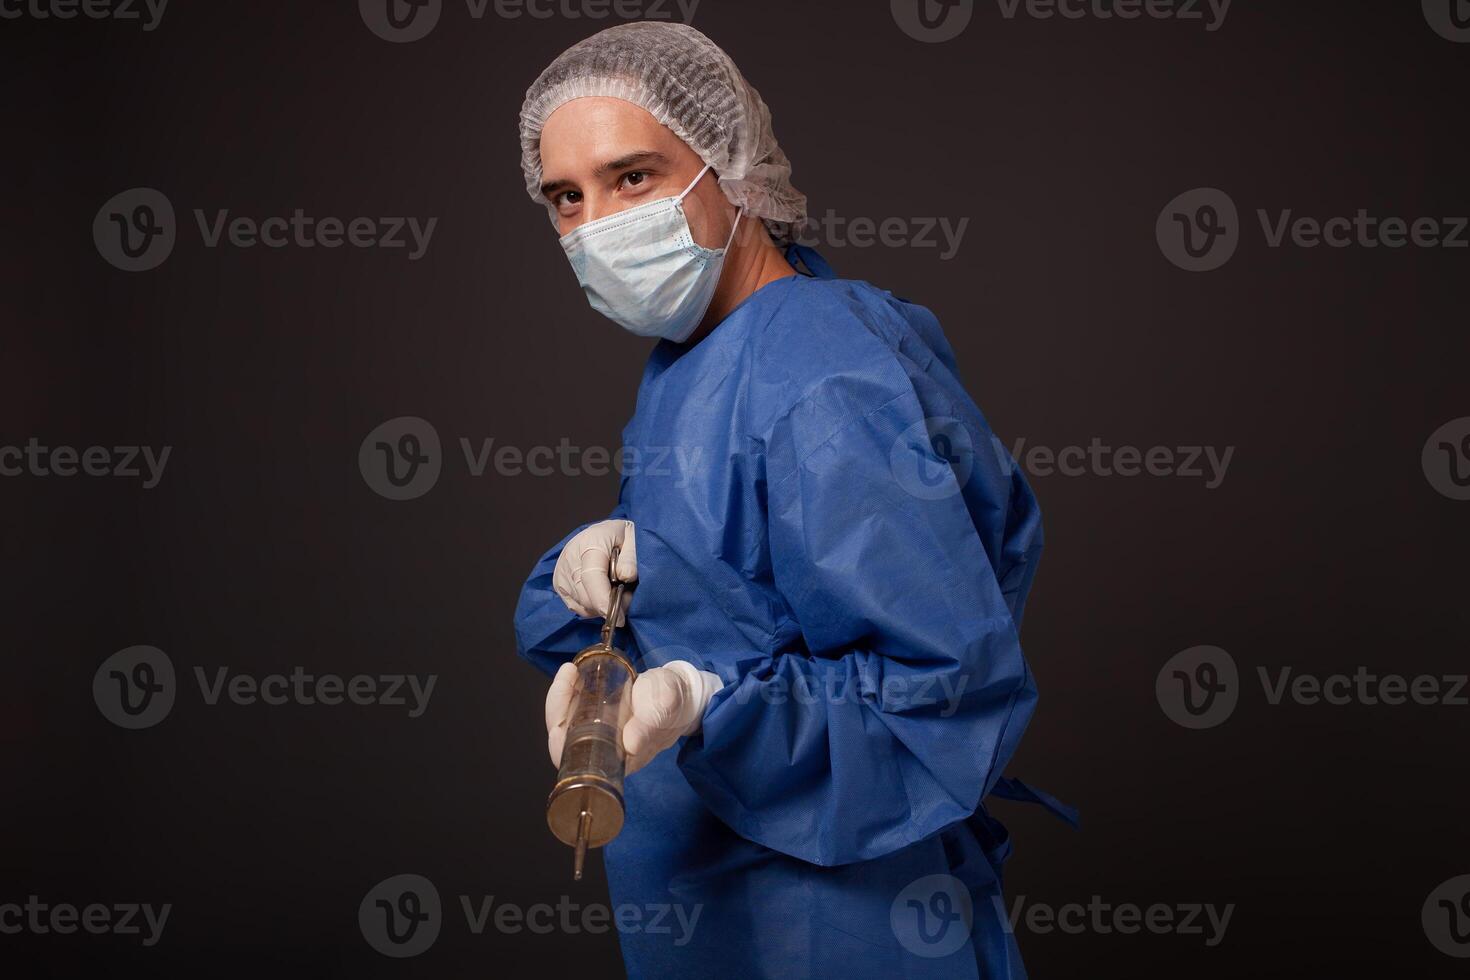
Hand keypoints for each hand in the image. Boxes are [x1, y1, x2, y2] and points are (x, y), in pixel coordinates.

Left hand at [543, 660, 721, 772]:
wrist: (682, 694)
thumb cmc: (674, 701)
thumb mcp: (666, 705)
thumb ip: (652, 721)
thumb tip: (631, 743)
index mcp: (617, 759)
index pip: (574, 756)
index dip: (562, 731)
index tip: (569, 693)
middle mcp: (603, 751)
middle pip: (563, 740)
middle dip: (558, 706)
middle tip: (568, 675)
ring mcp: (599, 735)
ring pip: (565, 724)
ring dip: (561, 697)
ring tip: (570, 672)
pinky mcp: (598, 719)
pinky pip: (574, 711)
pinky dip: (569, 692)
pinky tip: (572, 674)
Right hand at [552, 519, 636, 623]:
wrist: (605, 532)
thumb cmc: (621, 536)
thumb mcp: (634, 539)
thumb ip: (632, 557)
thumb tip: (626, 576)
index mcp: (590, 543)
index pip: (592, 577)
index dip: (605, 601)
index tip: (620, 618)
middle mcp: (570, 558)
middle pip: (586, 597)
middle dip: (609, 605)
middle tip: (628, 596)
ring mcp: (562, 572)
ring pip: (582, 605)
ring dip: (602, 607)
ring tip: (615, 590)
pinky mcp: (559, 584)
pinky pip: (577, 607)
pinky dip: (593, 607)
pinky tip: (603, 594)